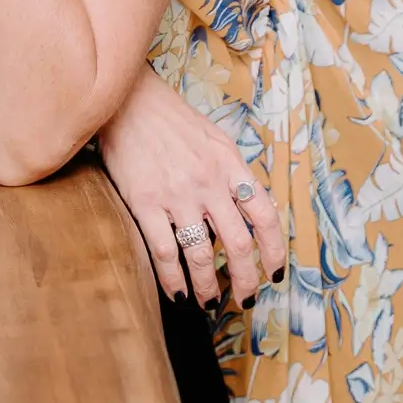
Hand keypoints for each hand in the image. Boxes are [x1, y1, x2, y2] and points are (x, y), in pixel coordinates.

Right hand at [96, 67, 284, 306]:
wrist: (127, 100)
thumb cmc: (170, 119)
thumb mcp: (214, 139)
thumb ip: (232, 173)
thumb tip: (246, 210)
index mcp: (230, 165)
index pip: (264, 216)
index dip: (275, 250)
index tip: (275, 273)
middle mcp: (209, 182)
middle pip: (239, 244)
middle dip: (246, 280)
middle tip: (244, 299)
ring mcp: (177, 194)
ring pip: (202, 254)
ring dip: (208, 286)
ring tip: (207, 302)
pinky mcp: (145, 201)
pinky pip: (164, 251)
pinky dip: (173, 279)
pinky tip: (177, 293)